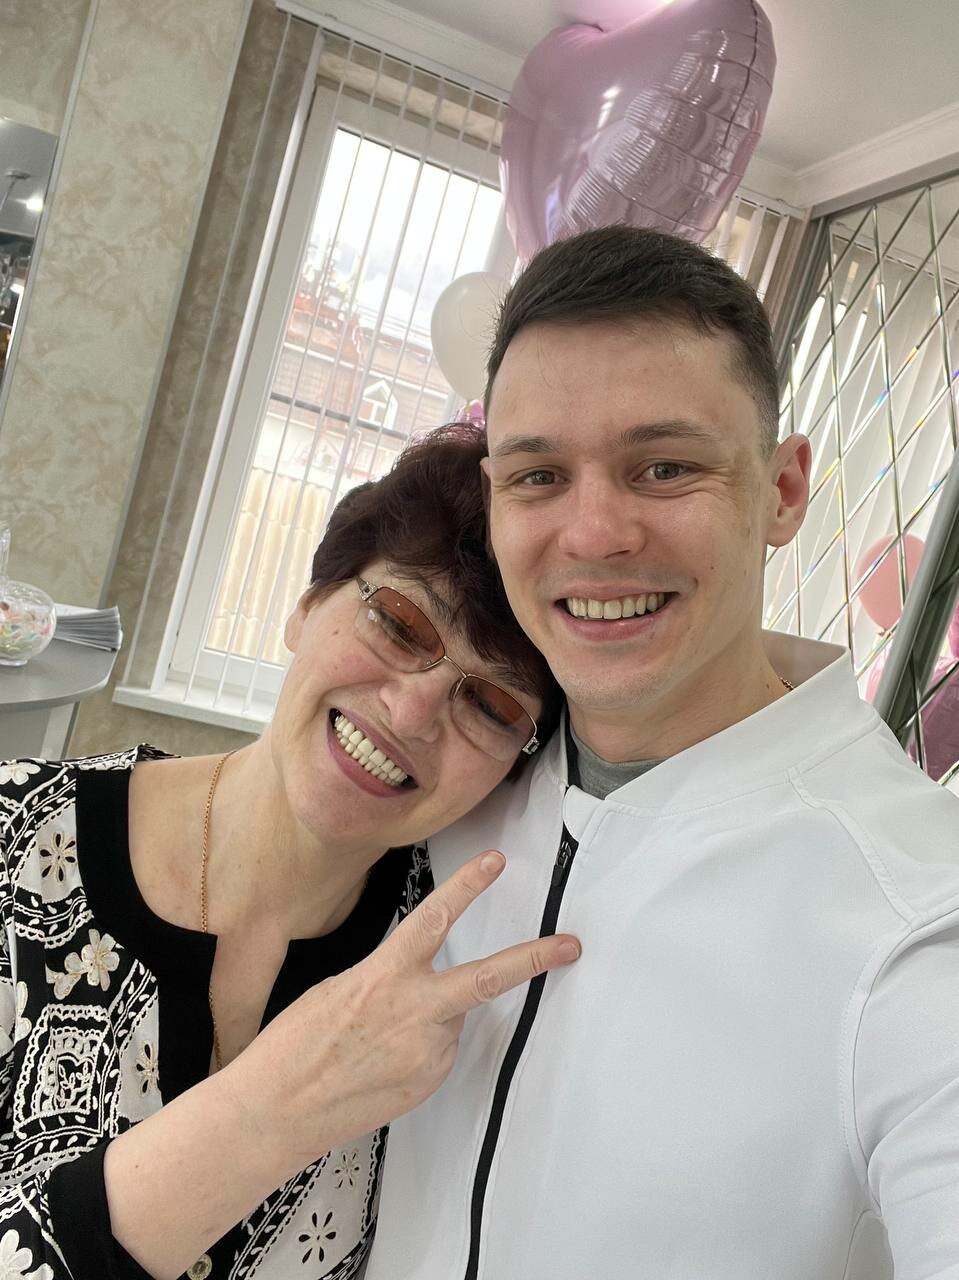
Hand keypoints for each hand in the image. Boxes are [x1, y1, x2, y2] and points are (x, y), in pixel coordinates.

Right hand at [226, 850, 579, 1177]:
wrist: (277, 1112)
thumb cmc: (294, 1047)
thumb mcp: (337, 990)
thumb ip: (388, 978)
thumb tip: (418, 982)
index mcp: (382, 977)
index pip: (435, 919)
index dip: (467, 886)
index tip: (494, 862)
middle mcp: (413, 1012)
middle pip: (487, 979)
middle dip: (533, 960)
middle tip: (569, 946)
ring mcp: (425, 1052)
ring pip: (452, 1018)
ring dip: (433, 1016)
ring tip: (380, 1038)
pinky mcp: (427, 1082)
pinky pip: (438, 1050)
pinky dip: (422, 1047)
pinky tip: (383, 1060)